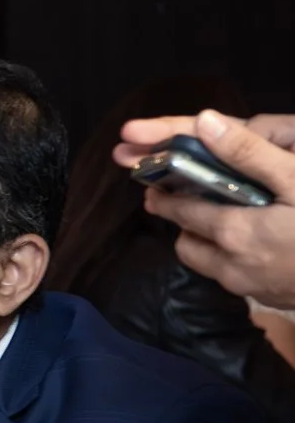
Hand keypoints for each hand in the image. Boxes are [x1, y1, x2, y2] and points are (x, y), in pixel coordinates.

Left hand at [126, 110, 294, 308]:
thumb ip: (248, 152)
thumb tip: (204, 122)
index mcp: (233, 234)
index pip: (182, 214)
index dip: (166, 198)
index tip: (154, 186)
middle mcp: (231, 267)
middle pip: (188, 244)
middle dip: (184, 223)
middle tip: (188, 201)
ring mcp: (249, 288)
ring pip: (209, 264)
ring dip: (207, 243)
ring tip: (225, 220)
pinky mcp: (269, 299)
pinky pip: (234, 277)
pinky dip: (232, 259)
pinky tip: (257, 242)